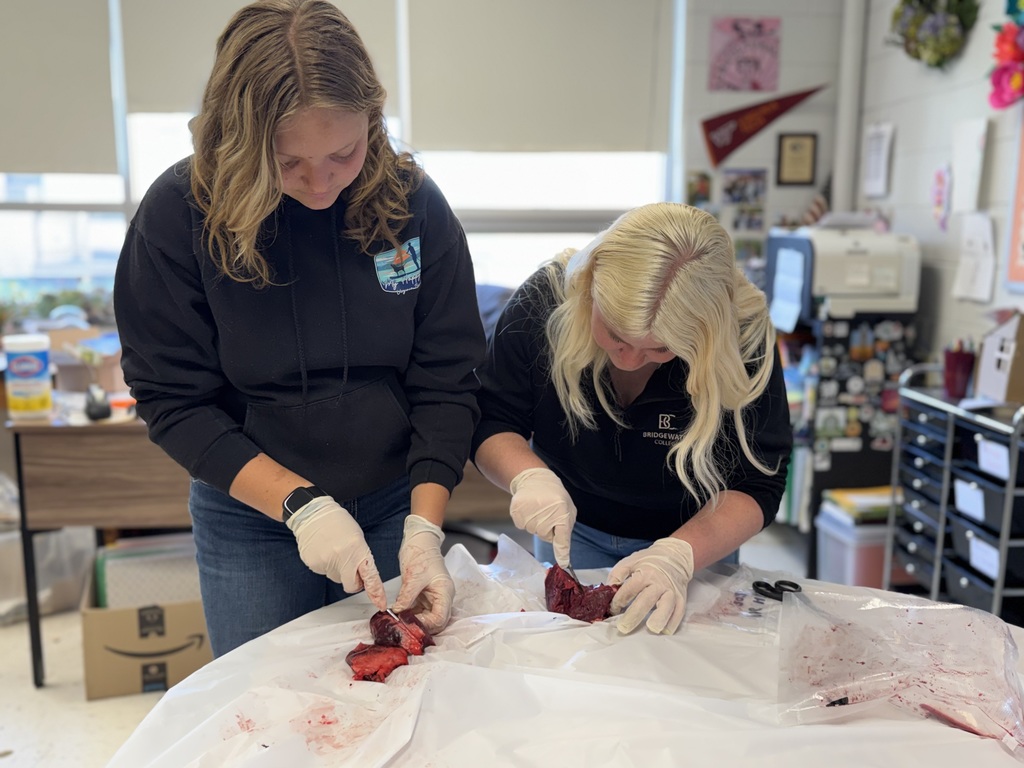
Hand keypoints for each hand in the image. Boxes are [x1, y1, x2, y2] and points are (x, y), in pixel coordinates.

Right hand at [286, 496, 385, 609]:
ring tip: (333, 549)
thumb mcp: (357, 537)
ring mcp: (325, 563)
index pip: (370, 577)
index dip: (376, 593)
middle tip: (350, 565)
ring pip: (336, 578)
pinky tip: (324, 550)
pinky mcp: (313, 565)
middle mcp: (341, 559)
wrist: (312, 513)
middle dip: (353, 581)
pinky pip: (324, 572)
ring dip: (338, 569)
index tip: (380, 603)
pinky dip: (326, 564)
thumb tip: (361, 576)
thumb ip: (361, 557)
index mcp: (357, 549)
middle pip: (350, 585)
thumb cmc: (337, 522)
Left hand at [392, 515, 454, 634]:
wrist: (419, 540)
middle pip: (436, 622)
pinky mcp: (423, 597)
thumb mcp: (413, 577)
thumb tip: (397, 613)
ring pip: (426, 619)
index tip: (410, 624)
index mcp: (445, 592)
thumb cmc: (422, 553)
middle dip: (421, 626)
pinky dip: (409, 615)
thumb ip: (406, 597)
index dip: (426, 625)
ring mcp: (433, 598)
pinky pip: (418, 612)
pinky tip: (398, 615)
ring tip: (399, 622)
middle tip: (403, 627)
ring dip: (414, 622)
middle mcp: (442, 598)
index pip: (440, 618)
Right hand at [508, 467, 575, 567]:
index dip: (563, 552)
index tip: (564, 564)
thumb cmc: (554, 496)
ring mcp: (530, 512)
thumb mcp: (567, 507)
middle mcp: (546, 512)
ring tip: (538, 508)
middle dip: (548, 529)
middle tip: (547, 513)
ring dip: (536, 523)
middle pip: (545, 536)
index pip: (562, 537)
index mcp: (562, 511)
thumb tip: (562, 550)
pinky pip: (522, 526)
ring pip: (533, 531)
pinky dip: (525, 520)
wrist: (534, 479)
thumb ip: (565, 527)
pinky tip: (529, 508)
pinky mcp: (517, 511)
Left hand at [608, 537, 693, 634]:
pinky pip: (679, 613)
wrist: (674, 556)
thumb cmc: (649, 561)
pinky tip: (664, 630)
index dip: (618, 601)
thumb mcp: (630, 562)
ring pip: (667, 606)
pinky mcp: (681, 599)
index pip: (629, 590)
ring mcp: (672, 592)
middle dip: (634, 615)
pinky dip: (673, 623)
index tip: (612, 609)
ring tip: (652, 629)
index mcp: (645, 573)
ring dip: (660, 618)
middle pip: (647, 600)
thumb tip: (608, 592)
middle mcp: (659, 583)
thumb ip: (617, 575)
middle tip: (623, 627)